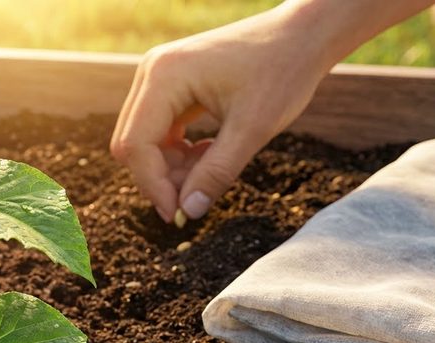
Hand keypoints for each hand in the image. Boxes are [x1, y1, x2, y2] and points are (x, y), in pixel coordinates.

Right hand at [110, 5, 327, 222]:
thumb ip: (217, 172)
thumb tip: (188, 212)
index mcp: (164, 76)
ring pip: (144, 140)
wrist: (302, 35)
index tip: (179, 215)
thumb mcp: (252, 129)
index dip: (153, 185)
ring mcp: (158, 78)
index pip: (136, 144)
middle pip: (132, 143)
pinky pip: (159, 130)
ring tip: (211, 169)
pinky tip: (209, 152)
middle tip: (197, 196)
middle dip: (161, 177)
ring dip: (171, 166)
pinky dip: (178, 152)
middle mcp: (152, 73)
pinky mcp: (170, 86)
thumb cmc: (283, 71)